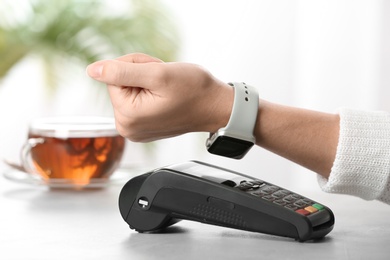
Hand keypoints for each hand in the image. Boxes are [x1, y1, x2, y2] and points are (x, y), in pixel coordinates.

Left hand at [87, 53, 232, 141]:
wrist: (215, 106)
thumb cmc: (193, 90)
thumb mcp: (157, 74)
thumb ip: (121, 71)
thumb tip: (92, 70)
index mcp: (128, 117)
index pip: (112, 76)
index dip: (134, 67)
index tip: (156, 74)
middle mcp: (128, 128)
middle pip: (119, 85)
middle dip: (140, 75)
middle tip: (163, 81)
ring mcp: (136, 129)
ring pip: (129, 90)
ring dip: (146, 82)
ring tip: (167, 89)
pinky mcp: (144, 127)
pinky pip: (137, 100)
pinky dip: (150, 92)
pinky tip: (166, 96)